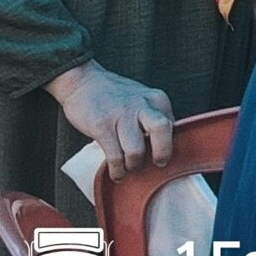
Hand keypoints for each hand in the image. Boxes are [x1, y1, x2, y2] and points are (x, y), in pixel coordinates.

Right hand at [46, 61, 174, 180]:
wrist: (83, 82)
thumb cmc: (115, 96)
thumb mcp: (143, 99)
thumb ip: (154, 116)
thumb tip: (166, 144)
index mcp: (156, 99)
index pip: (172, 126)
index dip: (171, 144)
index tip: (165, 156)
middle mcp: (142, 105)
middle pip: (162, 130)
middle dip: (162, 152)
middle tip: (158, 164)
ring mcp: (121, 115)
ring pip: (136, 150)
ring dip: (134, 165)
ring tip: (129, 168)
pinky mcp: (102, 126)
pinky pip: (114, 156)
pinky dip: (117, 169)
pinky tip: (116, 173)